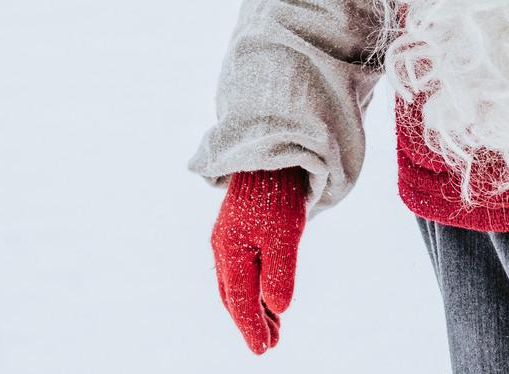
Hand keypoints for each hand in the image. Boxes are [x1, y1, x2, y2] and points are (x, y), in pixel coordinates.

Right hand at [211, 167, 307, 353]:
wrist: (271, 157)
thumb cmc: (277, 194)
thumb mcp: (284, 234)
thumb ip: (279, 272)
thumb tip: (277, 308)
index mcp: (230, 252)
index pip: (241, 301)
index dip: (252, 327)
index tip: (264, 350)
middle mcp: (224, 250)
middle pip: (235, 297)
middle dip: (252, 323)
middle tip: (271, 345)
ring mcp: (228, 241)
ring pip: (238, 285)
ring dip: (254, 308)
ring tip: (274, 328)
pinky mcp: (239, 234)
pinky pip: (242, 271)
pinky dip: (254, 289)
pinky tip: (269, 298)